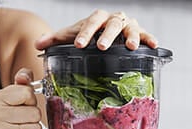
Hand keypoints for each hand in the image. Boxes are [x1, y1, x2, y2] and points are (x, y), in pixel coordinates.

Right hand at [0, 68, 41, 128]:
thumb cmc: (6, 120)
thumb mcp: (11, 98)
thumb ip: (21, 83)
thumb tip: (25, 75)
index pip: (27, 93)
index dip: (31, 100)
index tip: (24, 105)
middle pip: (34, 112)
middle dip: (34, 117)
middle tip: (25, 120)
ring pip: (35, 128)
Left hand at [35, 9, 156, 50]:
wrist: (103, 34)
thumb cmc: (89, 35)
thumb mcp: (72, 36)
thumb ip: (56, 40)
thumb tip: (38, 44)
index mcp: (96, 19)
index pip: (90, 23)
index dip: (85, 33)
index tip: (79, 45)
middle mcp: (112, 20)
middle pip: (111, 24)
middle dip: (107, 35)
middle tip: (102, 47)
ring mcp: (126, 26)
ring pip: (130, 27)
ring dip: (131, 36)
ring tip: (130, 46)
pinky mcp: (138, 33)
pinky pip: (145, 34)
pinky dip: (149, 39)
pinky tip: (153, 45)